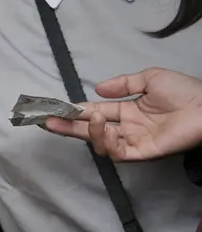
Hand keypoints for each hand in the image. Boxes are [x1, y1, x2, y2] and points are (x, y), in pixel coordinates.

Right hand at [44, 67, 201, 161]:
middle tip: (47, 122)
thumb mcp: (150, 78)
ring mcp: (134, 141)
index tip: (55, 108)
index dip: (75, 110)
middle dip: (67, 126)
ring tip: (89, 119)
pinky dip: (106, 142)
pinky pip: (118, 152)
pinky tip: (103, 127)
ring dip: (89, 132)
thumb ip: (122, 84)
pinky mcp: (142, 152)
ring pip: (101, 143)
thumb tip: (96, 89)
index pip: (94, 111)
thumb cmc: (184, 91)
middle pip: (90, 130)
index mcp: (128, 110)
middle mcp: (127, 127)